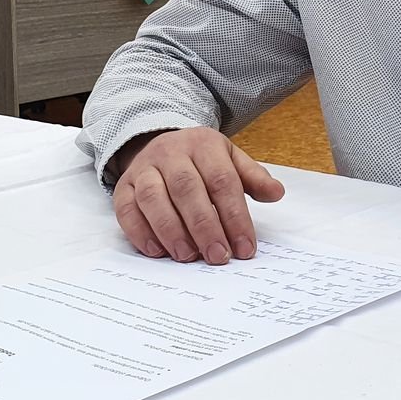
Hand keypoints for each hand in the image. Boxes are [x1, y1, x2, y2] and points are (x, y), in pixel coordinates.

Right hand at [110, 127, 284, 264]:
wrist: (160, 143)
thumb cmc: (200, 160)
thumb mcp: (230, 160)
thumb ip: (252, 178)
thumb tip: (276, 193)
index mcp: (203, 144)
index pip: (222, 180)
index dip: (235, 216)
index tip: (244, 247)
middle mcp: (171, 152)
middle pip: (187, 188)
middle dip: (204, 226)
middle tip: (217, 256)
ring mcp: (144, 168)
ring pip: (153, 196)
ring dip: (171, 230)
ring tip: (187, 256)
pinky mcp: (124, 186)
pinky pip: (126, 208)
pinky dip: (140, 231)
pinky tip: (157, 251)